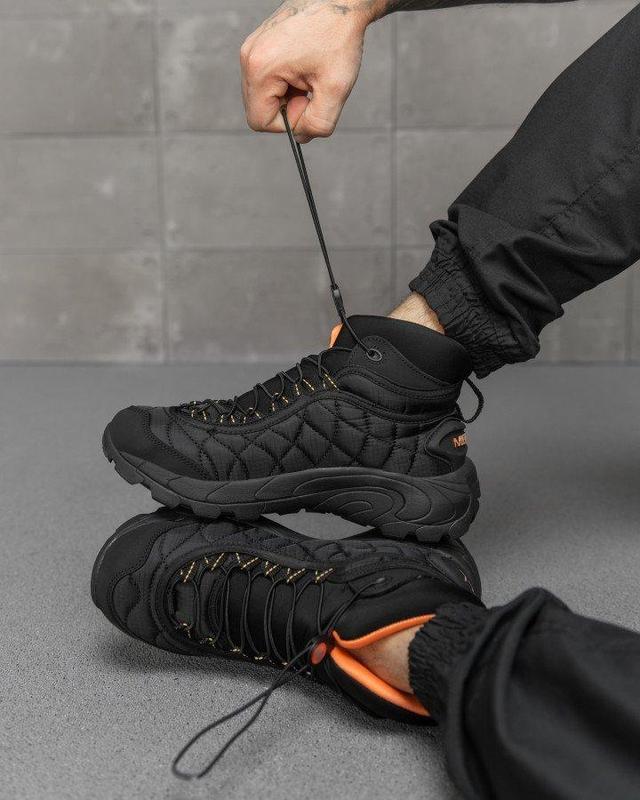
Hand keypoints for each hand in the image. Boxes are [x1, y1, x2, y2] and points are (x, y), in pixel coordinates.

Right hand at [240, 1, 373, 142]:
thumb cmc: (338, 36)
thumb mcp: (336, 88)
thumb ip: (318, 124)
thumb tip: (301, 138)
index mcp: (260, 68)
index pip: (260, 121)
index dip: (288, 122)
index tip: (310, 102)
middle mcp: (248, 57)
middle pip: (260, 109)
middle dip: (289, 107)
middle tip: (313, 88)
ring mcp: (251, 48)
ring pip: (265, 95)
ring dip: (289, 94)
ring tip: (310, 74)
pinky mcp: (259, 44)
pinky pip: (268, 79)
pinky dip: (288, 80)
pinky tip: (305, 66)